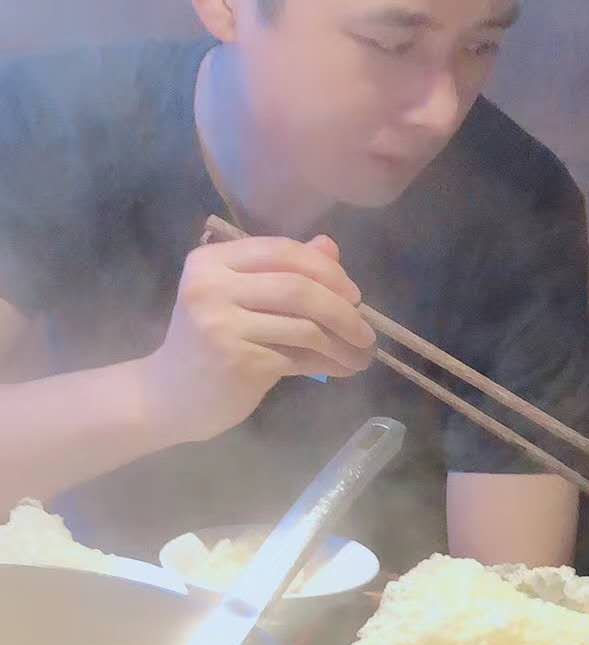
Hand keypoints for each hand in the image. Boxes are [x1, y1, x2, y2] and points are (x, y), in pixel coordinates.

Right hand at [143, 232, 375, 443]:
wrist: (169, 396)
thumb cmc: (207, 343)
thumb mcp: (237, 298)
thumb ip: (281, 271)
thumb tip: (330, 247)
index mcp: (210, 261)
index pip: (282, 250)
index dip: (326, 269)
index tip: (352, 293)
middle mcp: (211, 287)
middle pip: (298, 287)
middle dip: (343, 308)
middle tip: (364, 328)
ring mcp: (221, 326)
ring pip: (304, 325)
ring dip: (343, 341)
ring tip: (361, 354)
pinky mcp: (237, 362)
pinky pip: (298, 357)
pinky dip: (328, 363)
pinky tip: (342, 369)